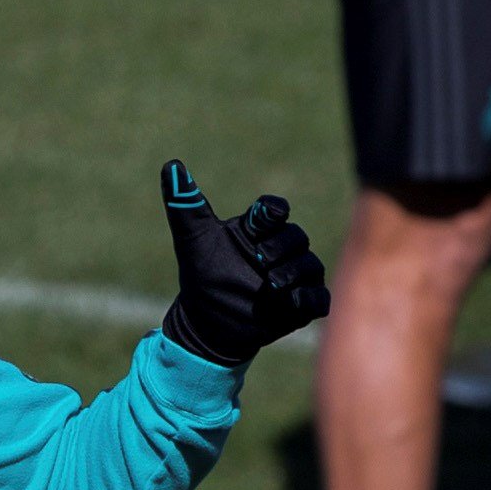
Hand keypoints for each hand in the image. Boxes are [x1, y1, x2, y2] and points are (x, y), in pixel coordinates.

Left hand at [159, 162, 330, 364]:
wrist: (208, 324)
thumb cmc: (203, 276)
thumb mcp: (193, 241)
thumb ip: (185, 205)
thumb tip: (171, 165)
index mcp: (259, 228)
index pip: (274, 210)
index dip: (270, 213)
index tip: (258, 218)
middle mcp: (283, 249)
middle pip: (296, 237)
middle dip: (280, 246)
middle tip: (259, 259)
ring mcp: (296, 276)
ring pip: (310, 265)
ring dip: (293, 272)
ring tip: (271, 285)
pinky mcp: (303, 305)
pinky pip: (319, 298)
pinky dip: (309, 298)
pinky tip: (292, 302)